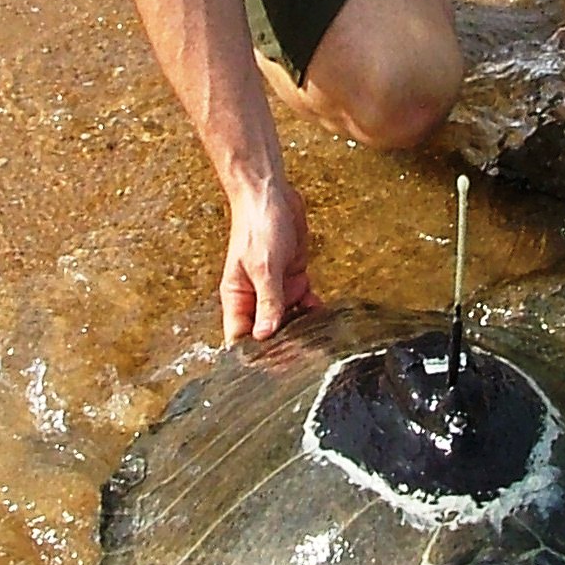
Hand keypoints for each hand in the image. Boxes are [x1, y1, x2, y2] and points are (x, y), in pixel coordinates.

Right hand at [219, 178, 320, 345]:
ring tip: (319, 344)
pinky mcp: (294, 278)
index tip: (274, 368)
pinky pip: (305, 302)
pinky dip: (315, 310)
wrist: (272, 195)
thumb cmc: (257, 226)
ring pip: (289, 319)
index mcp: (238, 297)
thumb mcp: (264, 267)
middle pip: (268, 332)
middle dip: (284, 346)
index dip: (255, 355)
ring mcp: (276, 289)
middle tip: (305, 359)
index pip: (240, 337)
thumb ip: (268, 301)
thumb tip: (265, 335)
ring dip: (303, 330)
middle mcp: (255, 297)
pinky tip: (326, 318)